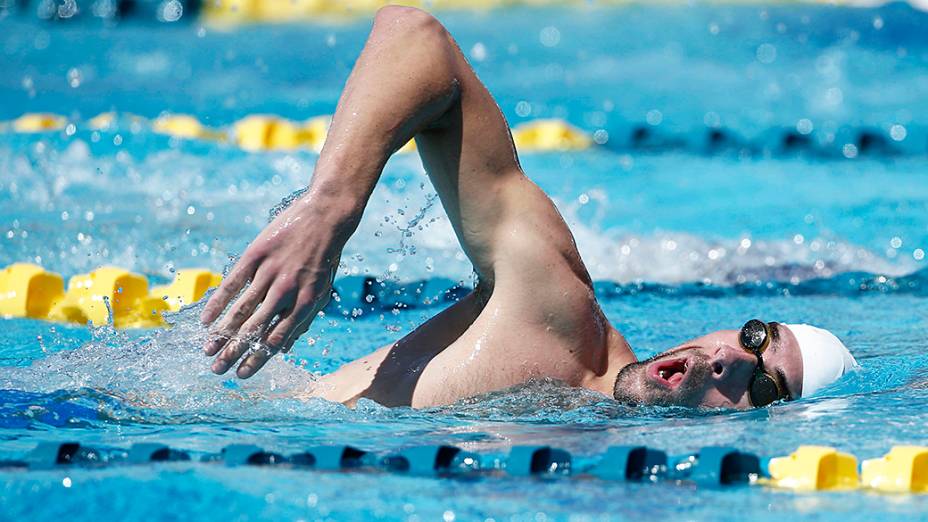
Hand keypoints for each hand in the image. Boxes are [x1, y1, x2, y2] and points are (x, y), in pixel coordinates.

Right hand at [201, 201, 341, 377]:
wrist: (325, 217)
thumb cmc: (324, 259)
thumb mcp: (321, 291)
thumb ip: (302, 319)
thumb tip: (285, 350)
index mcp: (305, 303)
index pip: (276, 340)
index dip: (258, 359)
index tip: (241, 375)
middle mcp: (287, 290)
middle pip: (255, 329)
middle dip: (234, 353)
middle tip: (217, 370)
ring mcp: (270, 272)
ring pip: (241, 309)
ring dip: (222, 333)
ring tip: (207, 350)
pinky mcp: (256, 255)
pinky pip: (233, 283)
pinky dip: (218, 303)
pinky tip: (206, 320)